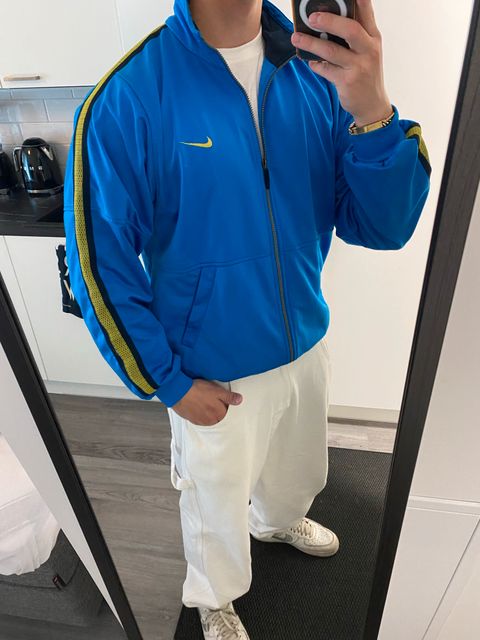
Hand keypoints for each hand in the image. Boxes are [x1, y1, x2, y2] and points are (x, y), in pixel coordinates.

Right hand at [172, 378, 242, 425]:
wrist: (178, 392)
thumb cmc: (197, 390)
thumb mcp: (217, 390)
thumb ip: (229, 397)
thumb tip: (239, 400)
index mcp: (219, 414)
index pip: (228, 413)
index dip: (226, 405)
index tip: (223, 399)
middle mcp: (211, 421)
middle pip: (219, 416)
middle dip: (218, 410)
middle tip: (213, 400)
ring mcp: (200, 421)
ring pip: (209, 418)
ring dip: (209, 412)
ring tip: (205, 402)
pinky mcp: (192, 419)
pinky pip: (200, 418)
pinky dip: (201, 413)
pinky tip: (198, 405)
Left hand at [291, 0, 391, 126]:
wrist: (372, 105)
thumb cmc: (366, 74)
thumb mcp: (367, 51)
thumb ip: (355, 35)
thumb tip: (328, 19)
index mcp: (373, 38)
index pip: (367, 13)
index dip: (359, 0)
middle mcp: (369, 50)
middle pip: (349, 30)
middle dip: (329, 21)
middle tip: (312, 17)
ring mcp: (358, 67)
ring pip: (332, 51)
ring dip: (311, 43)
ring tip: (296, 37)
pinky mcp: (347, 82)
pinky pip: (326, 69)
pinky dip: (315, 64)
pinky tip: (309, 61)